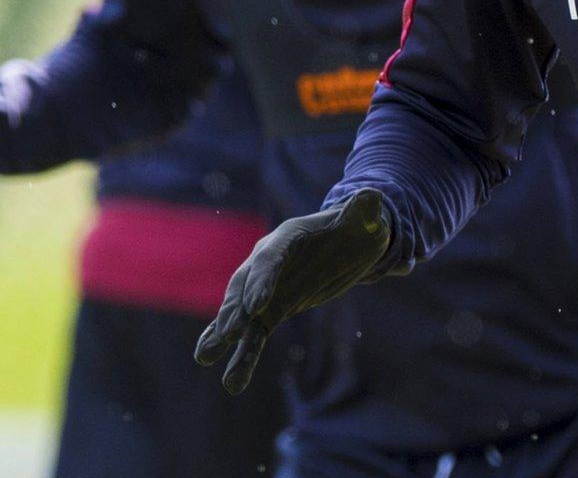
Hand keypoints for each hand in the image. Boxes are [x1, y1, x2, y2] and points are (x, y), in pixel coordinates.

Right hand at [195, 189, 392, 393]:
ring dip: (224, 335)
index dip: (263, 281)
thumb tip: (373, 197)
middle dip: (234, 309)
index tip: (256, 307)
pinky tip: (230, 379)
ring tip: (205, 359)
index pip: (271, 259)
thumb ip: (366, 210)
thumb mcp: (366, 217)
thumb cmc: (358, 225)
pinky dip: (241, 353)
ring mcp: (267, 287)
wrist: (350, 239)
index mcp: (288, 237)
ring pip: (242, 313)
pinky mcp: (272, 309)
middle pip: (246, 285)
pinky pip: (253, 332)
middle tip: (226, 334)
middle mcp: (269, 262)